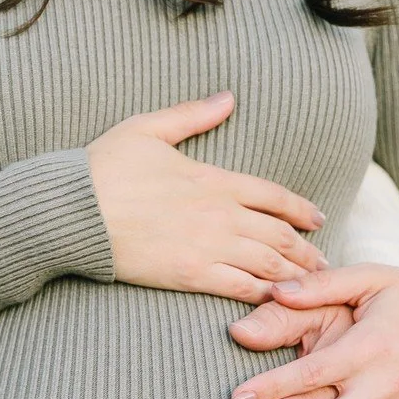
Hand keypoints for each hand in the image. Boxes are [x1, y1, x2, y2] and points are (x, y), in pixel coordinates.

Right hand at [87, 92, 330, 302]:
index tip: (317, 219)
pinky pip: (239, 287)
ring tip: (311, 284)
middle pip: (278, 234)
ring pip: (267, 263)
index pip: (272, 195)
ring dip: (294, 274)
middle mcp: (220, 213)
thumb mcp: (147, 129)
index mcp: (213, 179)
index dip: (299, 208)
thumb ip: (192, 115)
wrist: (74, 210)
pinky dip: (264, 294)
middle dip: (305, 249)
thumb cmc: (103, 168)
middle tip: (323, 262)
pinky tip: (278, 301)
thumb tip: (228, 97)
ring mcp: (207, 245)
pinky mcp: (190, 274)